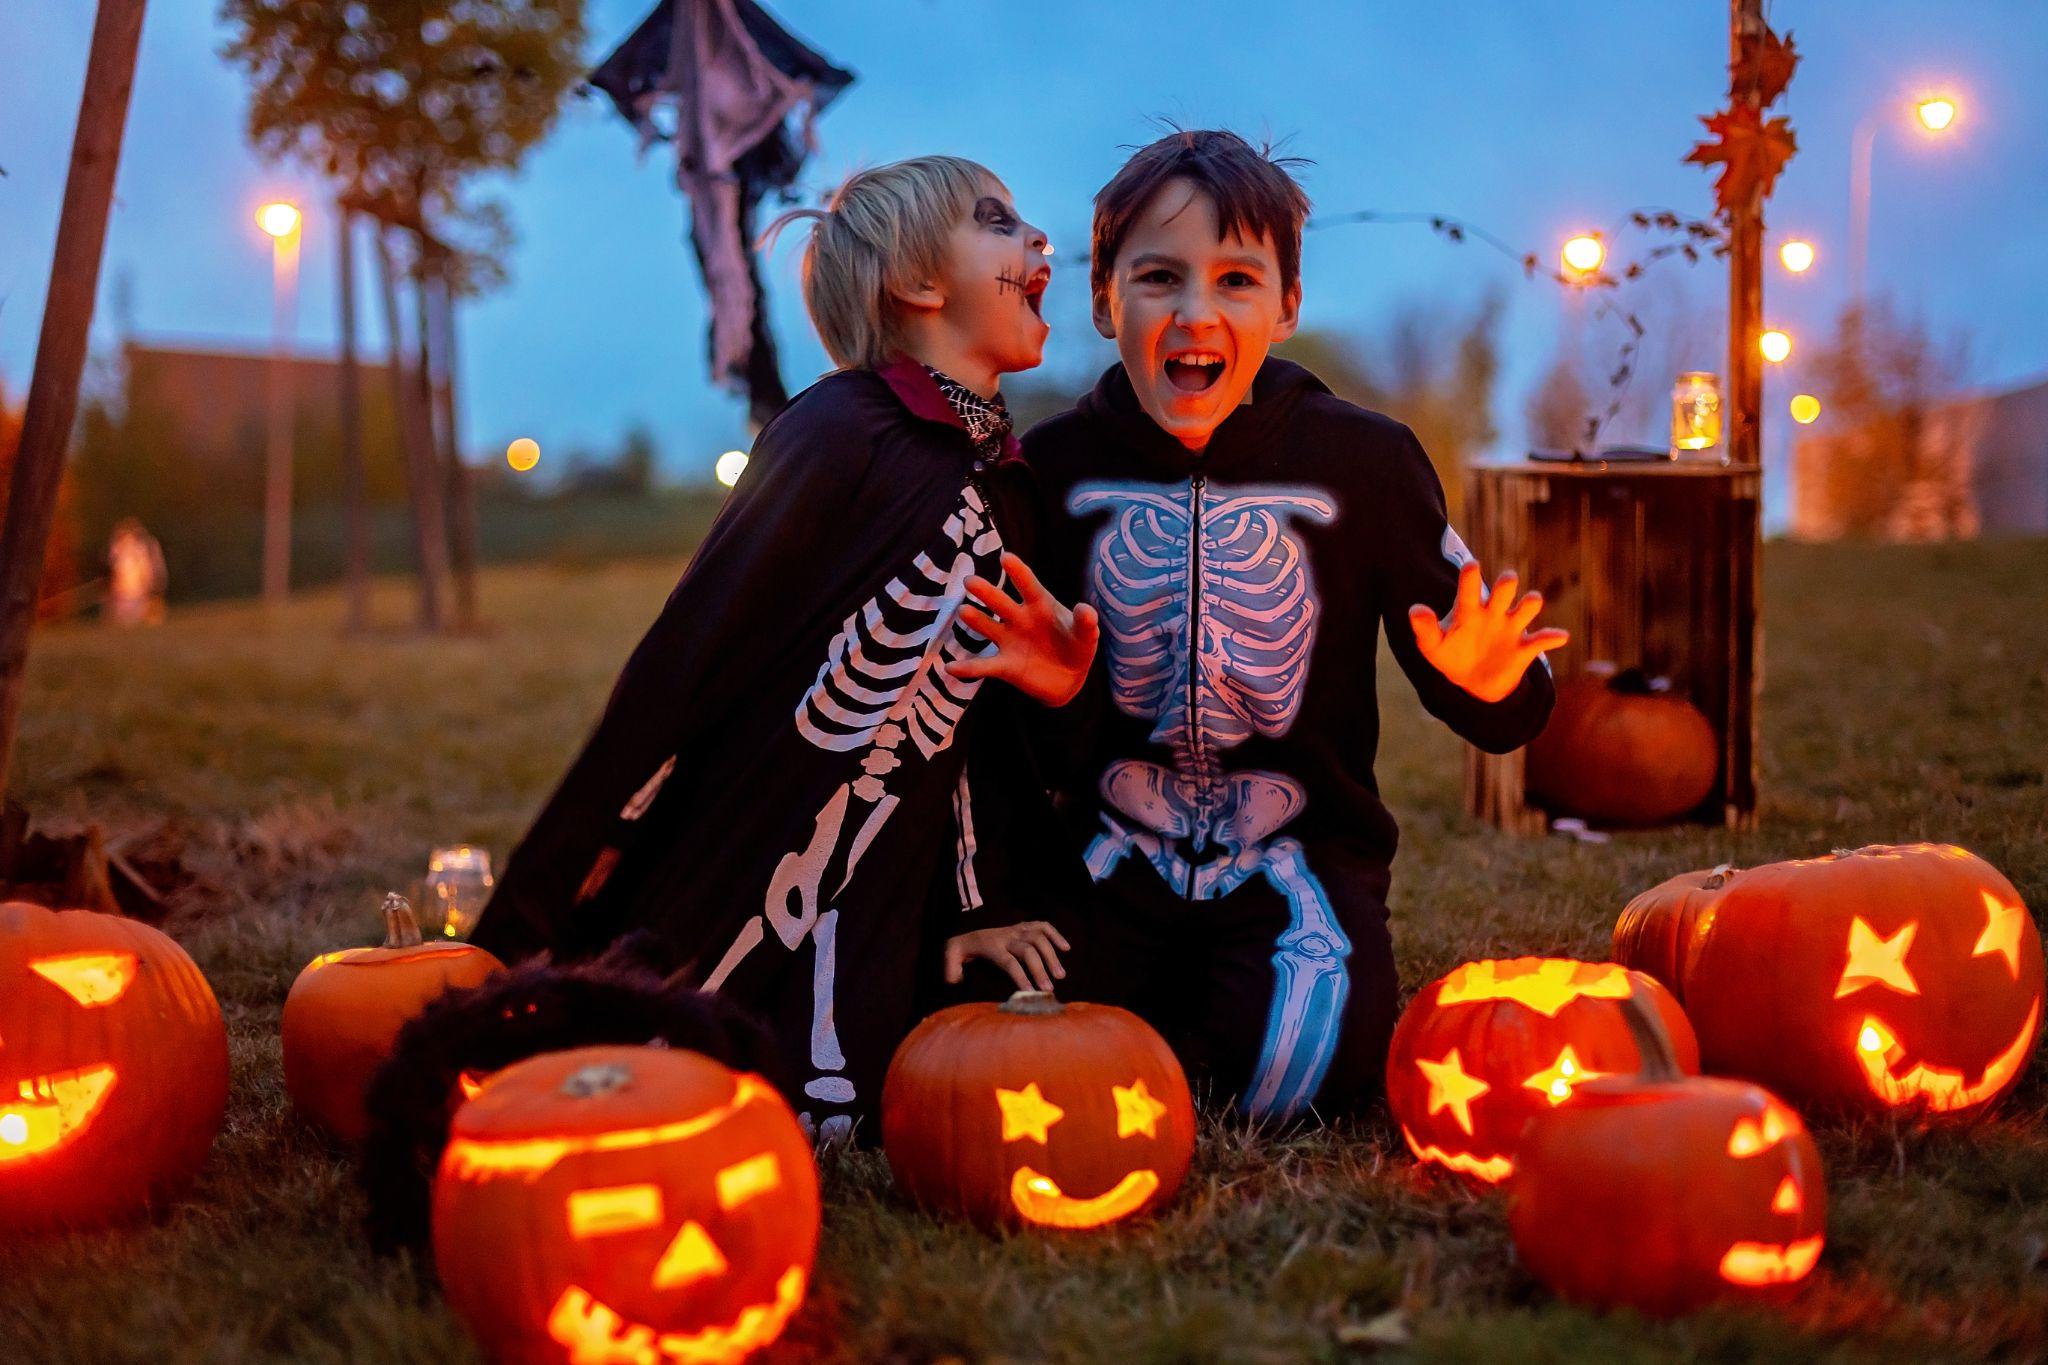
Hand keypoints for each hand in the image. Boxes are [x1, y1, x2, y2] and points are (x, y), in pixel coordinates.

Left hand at [944, 920, 1070, 991]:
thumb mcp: (951, 955)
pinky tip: (1066, 948)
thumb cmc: (963, 947)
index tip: (1031, 992)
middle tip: (1049, 988)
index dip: (1021, 976)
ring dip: (1051, 955)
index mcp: (992, 946)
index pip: (1009, 962)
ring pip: (1039, 938)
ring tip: (1060, 975)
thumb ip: (951, 968)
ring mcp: (1017, 929)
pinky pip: (1043, 925)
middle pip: (1028, 950)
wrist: (968, 927)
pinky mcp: (1024, 926)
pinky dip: (1055, 935)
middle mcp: (1007, 936)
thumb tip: (954, 981)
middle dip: (1040, 969)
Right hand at [946, 552, 1099, 705]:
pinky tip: (950, 668)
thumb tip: (1086, 610)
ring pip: (988, 628)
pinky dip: (967, 668)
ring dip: (976, 620)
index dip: (1018, 572)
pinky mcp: (1005, 666)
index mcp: (1040, 606)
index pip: (1029, 586)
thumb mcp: (1086, 636)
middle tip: (970, 581)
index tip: (1006, 557)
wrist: (1070, 678)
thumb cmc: (1077, 647)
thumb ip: (1085, 623)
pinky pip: (984, 666)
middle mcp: (1020, 619)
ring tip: (964, 612)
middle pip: (1001, 602)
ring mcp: (1009, 641)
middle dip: (987, 592)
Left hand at [1409, 560, 1569, 702]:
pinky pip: (1542, 640)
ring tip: (1531, 602)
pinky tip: (1560, 637)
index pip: (1469, 589)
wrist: (1473, 681)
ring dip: (1530, 604)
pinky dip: (1552, 637)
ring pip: (1526, 609)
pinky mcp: (1525, 648)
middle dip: (1506, 585)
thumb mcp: (1433, 646)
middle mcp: (1493, 612)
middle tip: (1506, 581)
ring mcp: (1511, 628)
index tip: (1471, 565)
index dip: (1470, 578)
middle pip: (1503, 591)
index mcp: (1469, 609)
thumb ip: (1424, 629)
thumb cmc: (1450, 655)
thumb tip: (1414, 610)